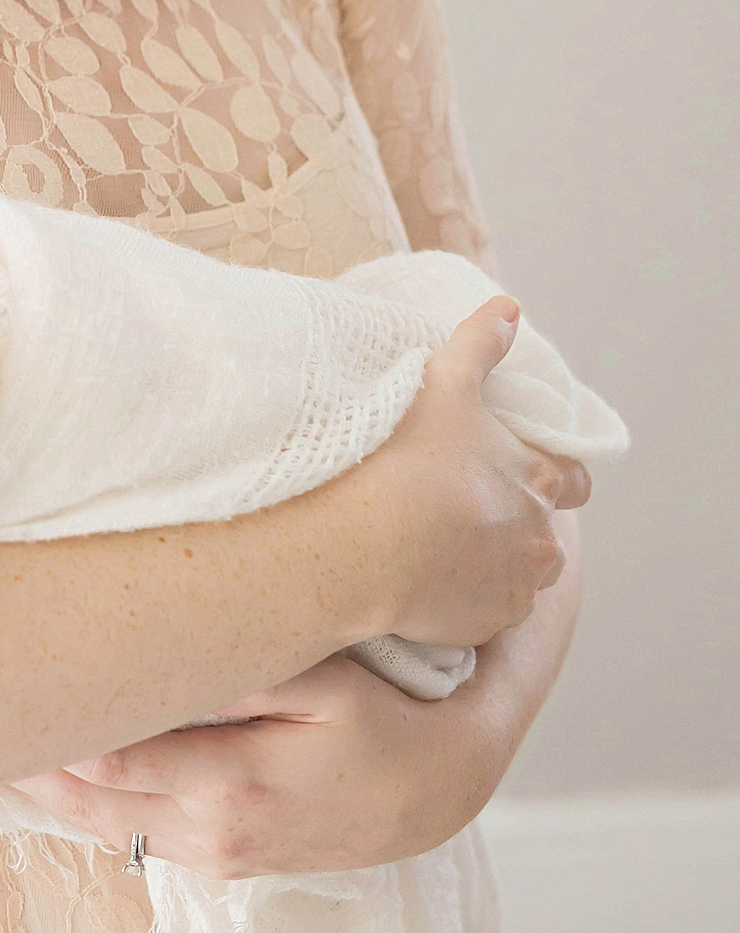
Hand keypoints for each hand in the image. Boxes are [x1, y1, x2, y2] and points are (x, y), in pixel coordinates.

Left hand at [8, 653, 497, 877]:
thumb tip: (162, 650)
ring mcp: (217, 848)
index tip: (1, 661)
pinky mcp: (226, 854)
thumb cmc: (392, 719)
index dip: (48, 712)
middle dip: (30, 748)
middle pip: (87, 795)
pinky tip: (58, 763)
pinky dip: (89, 800)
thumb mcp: (329, 682)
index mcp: (229, 786)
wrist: (450, 787)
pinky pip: (135, 831)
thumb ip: (244, 669)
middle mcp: (211, 830)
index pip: (104, 752)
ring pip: (104, 821)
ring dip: (50, 780)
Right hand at [346, 296, 590, 646]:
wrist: (360, 543)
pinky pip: (485, 610)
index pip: (572, 478)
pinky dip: (466, 595)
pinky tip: (427, 575)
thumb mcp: (443, 381)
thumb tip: (509, 308)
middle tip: (470, 503)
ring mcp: (516, 586)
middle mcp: (540, 536)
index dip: (550, 471)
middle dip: (519, 519)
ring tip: (443, 542)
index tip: (517, 466)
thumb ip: (481, 344)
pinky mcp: (485, 624)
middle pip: (545, 530)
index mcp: (538, 477)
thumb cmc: (403, 455)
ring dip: (496, 560)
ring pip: (519, 573)